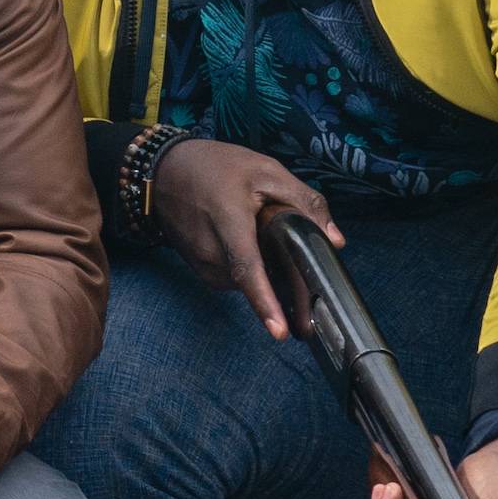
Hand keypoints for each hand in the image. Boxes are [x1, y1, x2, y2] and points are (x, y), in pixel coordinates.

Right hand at [149, 139, 344, 339]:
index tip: (280, 332)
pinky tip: (244, 242)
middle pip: (255, 278)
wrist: (162, 171)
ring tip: (254, 232)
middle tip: (280, 243)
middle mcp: (210, 250)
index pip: (248, 269)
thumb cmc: (214, 165)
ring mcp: (199, 262)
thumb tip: (335, 241)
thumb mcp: (265, 170)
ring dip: (260, 267)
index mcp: (229, 222)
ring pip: (244, 280)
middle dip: (278, 275)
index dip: (265, 303)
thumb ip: (304, 201)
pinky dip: (244, 267)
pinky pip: (230, 278)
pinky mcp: (196, 268)